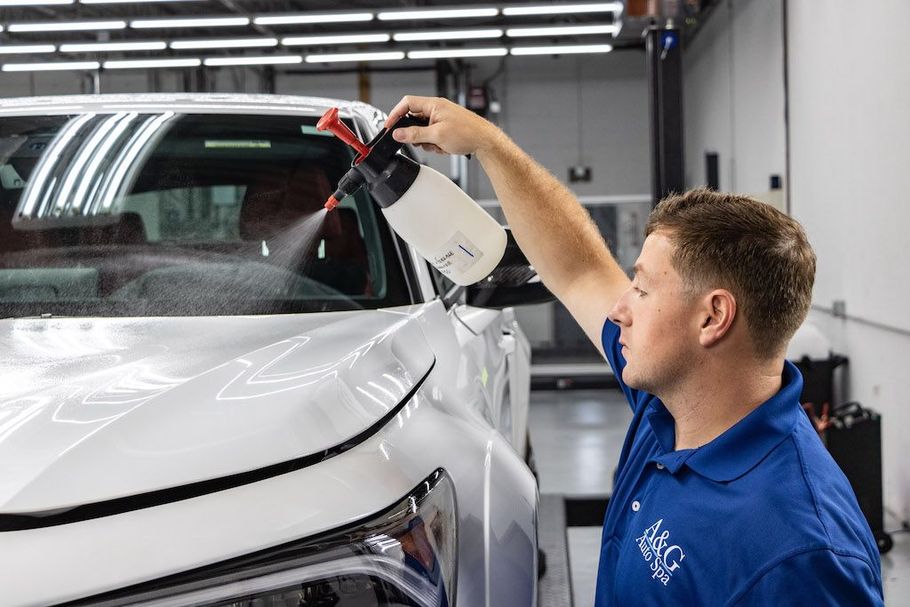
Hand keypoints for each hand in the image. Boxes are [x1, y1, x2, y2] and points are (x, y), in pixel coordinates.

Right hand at [385, 95, 500, 156]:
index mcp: (434, 104)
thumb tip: (398, 134)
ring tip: (439, 146)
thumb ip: (414, 134)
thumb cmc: (468, 133)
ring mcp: (442, 119)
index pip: (407, 103)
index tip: (389, 126)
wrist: (485, 142)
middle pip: (414, 119)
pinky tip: (445, 147)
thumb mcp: (436, 136)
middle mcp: (437, 109)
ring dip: (427, 141)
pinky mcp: (446, 128)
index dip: (395, 114)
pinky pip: (432, 136)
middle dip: (416, 134)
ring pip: (423, 131)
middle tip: (422, 142)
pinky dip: (436, 144)